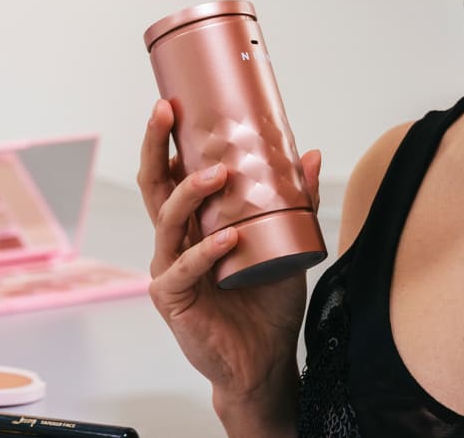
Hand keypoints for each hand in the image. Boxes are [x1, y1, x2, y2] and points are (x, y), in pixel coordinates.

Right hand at [137, 100, 320, 434]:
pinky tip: (229, 237)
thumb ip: (297, 202)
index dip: (168, 139)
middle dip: (155, 145)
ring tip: (218, 173)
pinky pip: (184, 268)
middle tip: (166, 112)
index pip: (172, 174)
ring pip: (167, 220)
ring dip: (190, 192)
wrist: (263, 360)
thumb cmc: (266, 301)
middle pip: (154, 186)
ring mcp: (169, 268)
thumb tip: (309, 153)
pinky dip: (207, 251)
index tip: (175, 103)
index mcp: (194, 224)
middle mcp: (175, 241)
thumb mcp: (286, 243)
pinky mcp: (173, 299)